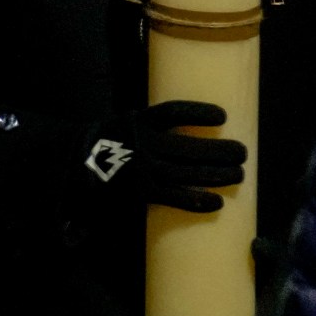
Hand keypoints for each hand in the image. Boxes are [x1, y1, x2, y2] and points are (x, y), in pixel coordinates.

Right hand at [86, 100, 246, 212]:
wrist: (73, 163)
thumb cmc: (110, 141)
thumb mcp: (125, 121)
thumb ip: (154, 122)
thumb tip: (194, 123)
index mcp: (138, 121)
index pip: (173, 113)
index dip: (199, 113)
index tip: (223, 116)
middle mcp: (142, 144)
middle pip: (190, 147)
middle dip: (221, 151)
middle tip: (242, 153)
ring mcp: (142, 169)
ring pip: (188, 172)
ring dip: (218, 175)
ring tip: (239, 174)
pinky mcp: (141, 191)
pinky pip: (175, 197)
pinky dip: (199, 201)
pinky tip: (218, 202)